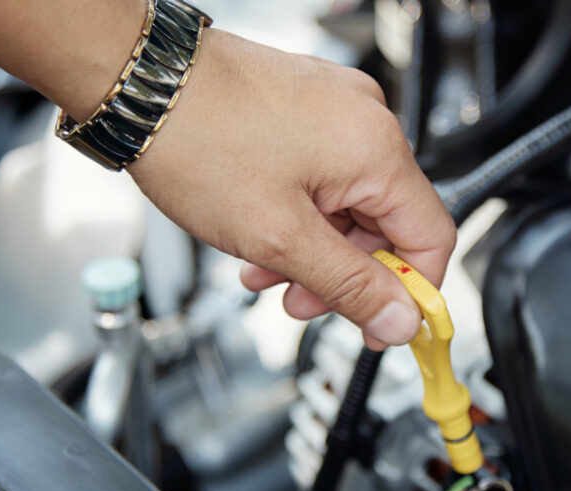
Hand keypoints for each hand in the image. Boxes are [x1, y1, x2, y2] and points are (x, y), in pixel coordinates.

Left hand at [128, 29, 455, 349]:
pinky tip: (258, 236)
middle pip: (385, 224)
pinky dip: (297, 214)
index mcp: (376, 150)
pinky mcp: (305, 109)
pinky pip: (321, 176)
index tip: (385, 327)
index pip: (430, 238)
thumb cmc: (198, 139)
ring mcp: (334, 111)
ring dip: (312, 250)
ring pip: (347, 205)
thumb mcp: (280, 237)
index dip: (410, 294)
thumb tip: (399, 319)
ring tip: (263, 270)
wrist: (140, 84)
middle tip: (300, 302)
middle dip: (344, 274)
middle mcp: (365, 122)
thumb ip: (349, 285)